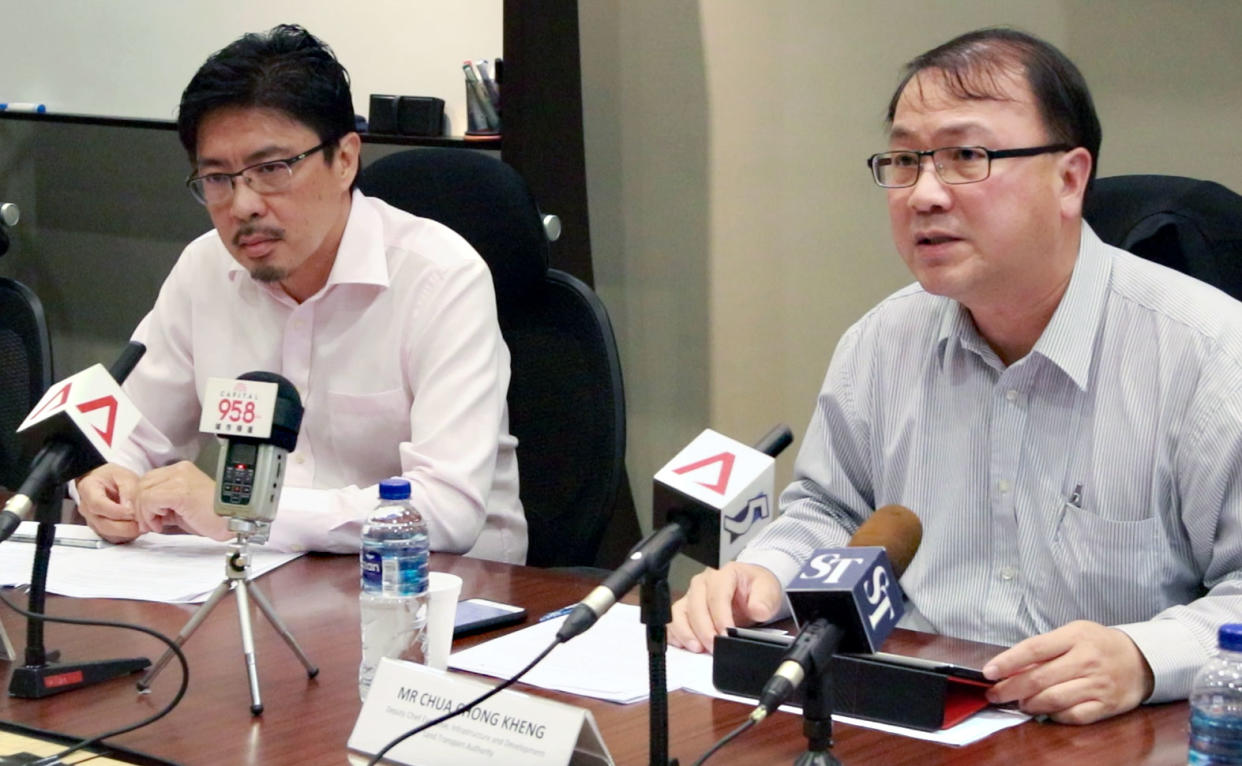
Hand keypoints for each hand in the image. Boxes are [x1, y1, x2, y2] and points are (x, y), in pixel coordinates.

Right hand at [76, 463, 141, 542]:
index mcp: (88, 489)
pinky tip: (137, 526)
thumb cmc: (114, 478)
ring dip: (128, 532)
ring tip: (143, 522)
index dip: (117, 511)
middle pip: (103, 524)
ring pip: (109, 534)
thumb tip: (131, 509)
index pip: (97, 505)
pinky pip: (114, 538)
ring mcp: (92, 521)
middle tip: (143, 520)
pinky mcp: (101, 530)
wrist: (106, 483)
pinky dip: (127, 535)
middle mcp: (86, 508)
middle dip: (126, 526)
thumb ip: (129, 491)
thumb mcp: (125, 476)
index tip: (133, 511)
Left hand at [134, 461, 230, 540]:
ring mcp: (180, 478)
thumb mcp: (184, 506)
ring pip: (143, 491)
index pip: (148, 480)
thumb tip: (143, 510)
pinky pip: (150, 499)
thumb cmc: (215, 518)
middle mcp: (180, 470)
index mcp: (183, 471)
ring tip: (156, 524)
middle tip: (150, 523)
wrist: (234, 521)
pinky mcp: (179, 490)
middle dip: (140, 506)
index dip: (143, 501)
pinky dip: (149, 514)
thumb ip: (164, 502)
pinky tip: (161, 523)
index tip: (150, 518)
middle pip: (142, 483)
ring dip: (144, 512)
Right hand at [669, 562, 783, 653]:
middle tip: (714, 647)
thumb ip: (764, 600)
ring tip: (698, 648)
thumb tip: (758, 609)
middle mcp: (703, 583)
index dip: (720, 616)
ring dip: (686, 632)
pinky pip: (673, 622)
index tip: (727, 634)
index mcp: (724, 574)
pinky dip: (676, 634)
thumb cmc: (757, 589)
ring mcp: (691, 596)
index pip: (717, 594)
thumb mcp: (769, 591)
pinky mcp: (685, 610)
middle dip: (704, 629)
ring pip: (680, 613)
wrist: (752, 591)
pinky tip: (685, 645)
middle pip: (696, 605)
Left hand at [983, 620, 1154, 723]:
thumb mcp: (1074, 633)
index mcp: (1075, 637)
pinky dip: (1054, 716)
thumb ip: (1046, 647)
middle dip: (1010, 688)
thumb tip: (1012, 666)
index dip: (1007, 661)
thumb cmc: (1099, 644)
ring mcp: (1097, 684)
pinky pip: (1074, 716)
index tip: (988, 671)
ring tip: (1019, 703)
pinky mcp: (1106, 705)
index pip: (1034, 649)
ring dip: (1029, 704)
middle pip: (1039, 678)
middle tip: (995, 693)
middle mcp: (1086, 660)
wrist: (1142, 659)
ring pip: (1054, 699)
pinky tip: (1045, 712)